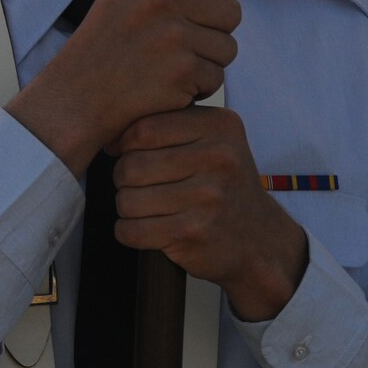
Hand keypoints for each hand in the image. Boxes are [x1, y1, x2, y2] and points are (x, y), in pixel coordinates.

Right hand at [5, 0, 240, 174]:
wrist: (73, 101)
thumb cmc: (104, 50)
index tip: (194, 5)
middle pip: (230, 9)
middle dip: (210, 33)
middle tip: (171, 48)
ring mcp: (172, 34)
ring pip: (227, 46)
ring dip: (205, 63)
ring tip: (165, 67)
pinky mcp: (181, 70)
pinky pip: (216, 77)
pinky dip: (196, 89)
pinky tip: (164, 88)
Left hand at [111, 106, 309, 320]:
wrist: (259, 241)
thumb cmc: (222, 186)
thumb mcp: (212, 142)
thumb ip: (168, 126)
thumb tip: (108, 137)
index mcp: (220, 125)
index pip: (143, 129)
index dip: (125, 146)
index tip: (130, 156)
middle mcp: (218, 157)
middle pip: (131, 165)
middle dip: (123, 180)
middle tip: (140, 187)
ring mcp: (208, 197)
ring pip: (127, 200)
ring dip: (127, 209)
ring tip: (147, 208)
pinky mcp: (194, 232)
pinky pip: (131, 230)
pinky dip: (129, 232)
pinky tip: (146, 229)